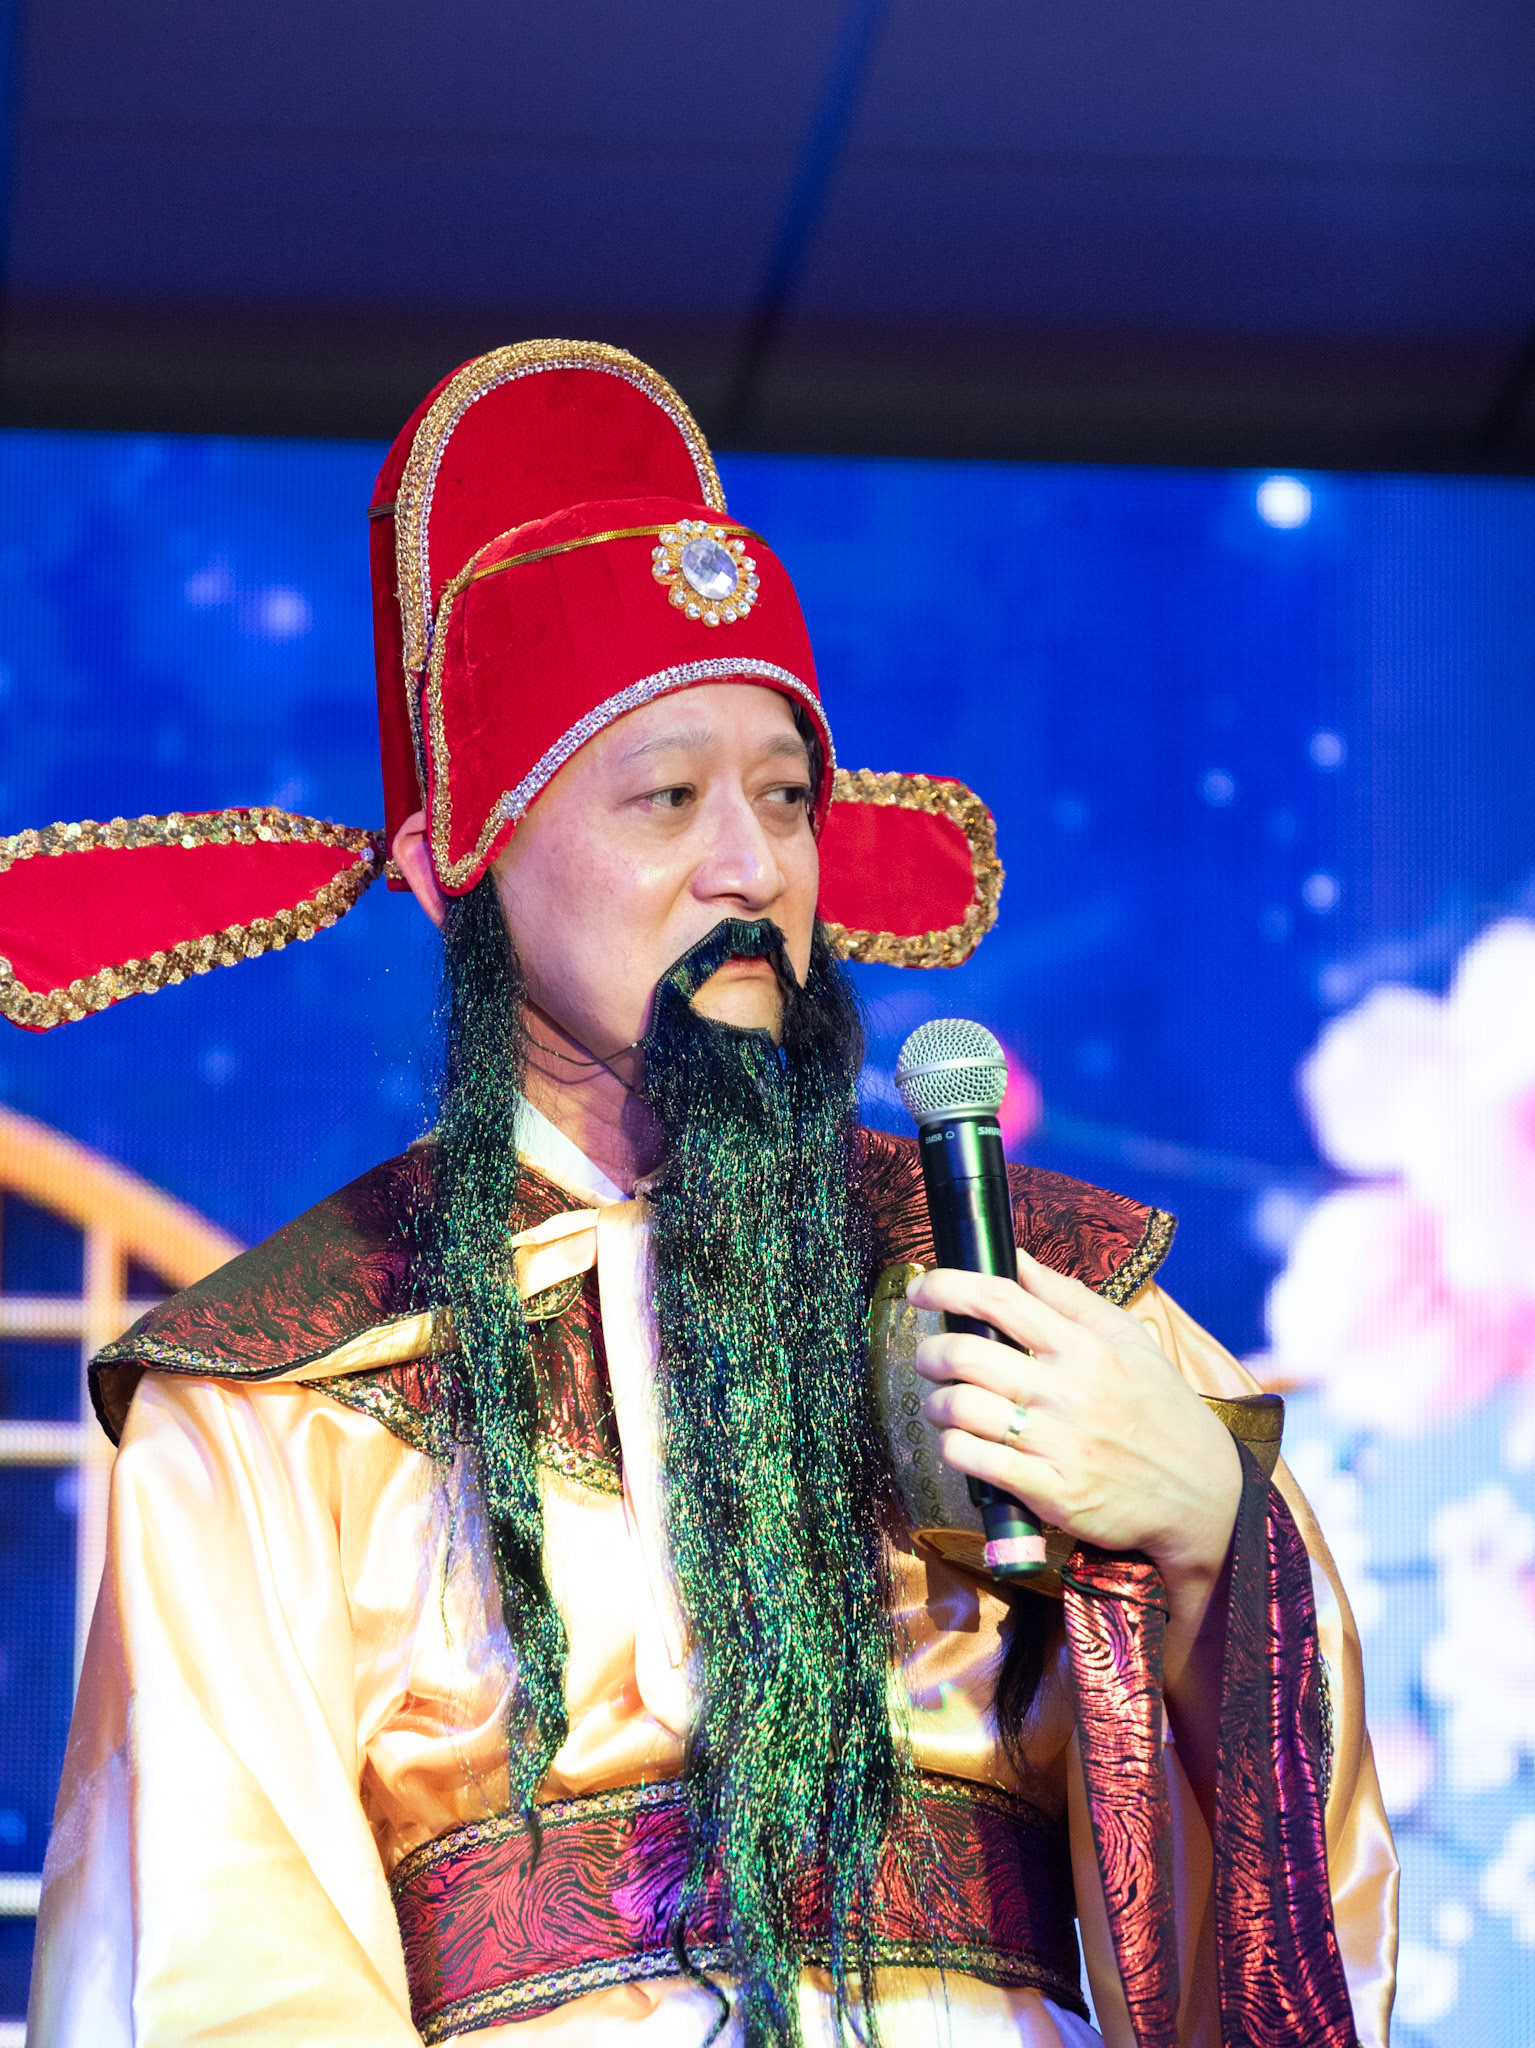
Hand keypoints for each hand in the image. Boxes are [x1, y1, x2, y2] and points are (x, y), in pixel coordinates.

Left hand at [908, 1256, 1241, 1594]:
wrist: (1201, 1491)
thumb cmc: (1159, 1407)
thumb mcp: (1127, 1339)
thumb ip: (1067, 1297)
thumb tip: (1016, 1258)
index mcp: (1085, 1346)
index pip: (1000, 1298)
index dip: (946, 1286)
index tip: (921, 1289)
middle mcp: (1069, 1390)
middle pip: (967, 1354)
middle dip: (930, 1353)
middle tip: (929, 1358)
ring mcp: (1059, 1444)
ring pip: (962, 1409)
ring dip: (936, 1403)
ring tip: (942, 1403)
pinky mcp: (1053, 1492)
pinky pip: (976, 1462)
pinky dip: (954, 1447)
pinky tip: (960, 1442)